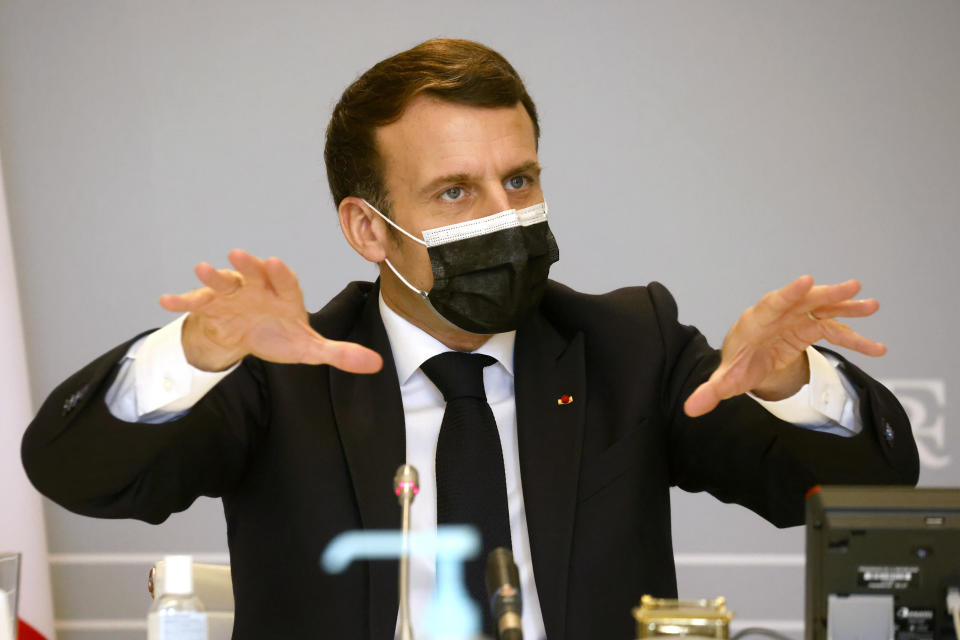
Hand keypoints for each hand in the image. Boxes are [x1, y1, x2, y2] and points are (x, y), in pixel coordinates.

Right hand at [159, 249, 382, 373]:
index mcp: (284, 294)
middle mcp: (258, 288)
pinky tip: (164, 300)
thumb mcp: (309, 348)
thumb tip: (376, 364)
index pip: (285, 281)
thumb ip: (339, 354)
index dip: (281, 274)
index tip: (277, 264)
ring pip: (222, 282)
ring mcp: (232, 295)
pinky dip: (180, 300)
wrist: (247, 336)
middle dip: (247, 265)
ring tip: (201, 268)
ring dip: (212, 276)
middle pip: (253, 273)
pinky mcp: (210, 306)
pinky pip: (194, 302)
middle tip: (239, 254)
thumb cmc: (280, 334)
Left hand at [683, 275, 884, 416]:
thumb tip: (690, 409)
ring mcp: (797, 320)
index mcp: (755, 322)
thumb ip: (712, 391)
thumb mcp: (726, 380)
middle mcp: (779, 315)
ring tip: (872, 306)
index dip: (788, 294)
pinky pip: (835, 331)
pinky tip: (877, 349)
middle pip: (804, 300)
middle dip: (826, 293)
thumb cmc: (737, 364)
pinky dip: (855, 339)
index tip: (806, 281)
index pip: (772, 303)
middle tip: (853, 286)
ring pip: (824, 309)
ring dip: (847, 307)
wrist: (748, 359)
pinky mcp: (811, 330)